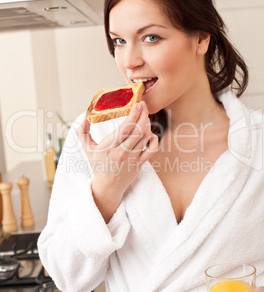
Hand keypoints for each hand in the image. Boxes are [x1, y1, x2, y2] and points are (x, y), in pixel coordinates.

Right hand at [76, 101, 158, 220]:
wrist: (108, 187)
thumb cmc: (98, 166)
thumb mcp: (88, 149)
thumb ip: (83, 133)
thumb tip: (85, 117)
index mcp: (108, 147)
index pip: (125, 128)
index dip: (133, 115)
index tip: (137, 104)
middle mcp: (122, 152)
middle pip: (138, 130)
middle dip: (143, 115)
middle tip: (143, 105)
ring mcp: (132, 158)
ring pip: (145, 137)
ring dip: (147, 124)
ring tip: (144, 116)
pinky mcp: (140, 163)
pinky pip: (152, 149)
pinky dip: (153, 139)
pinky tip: (150, 133)